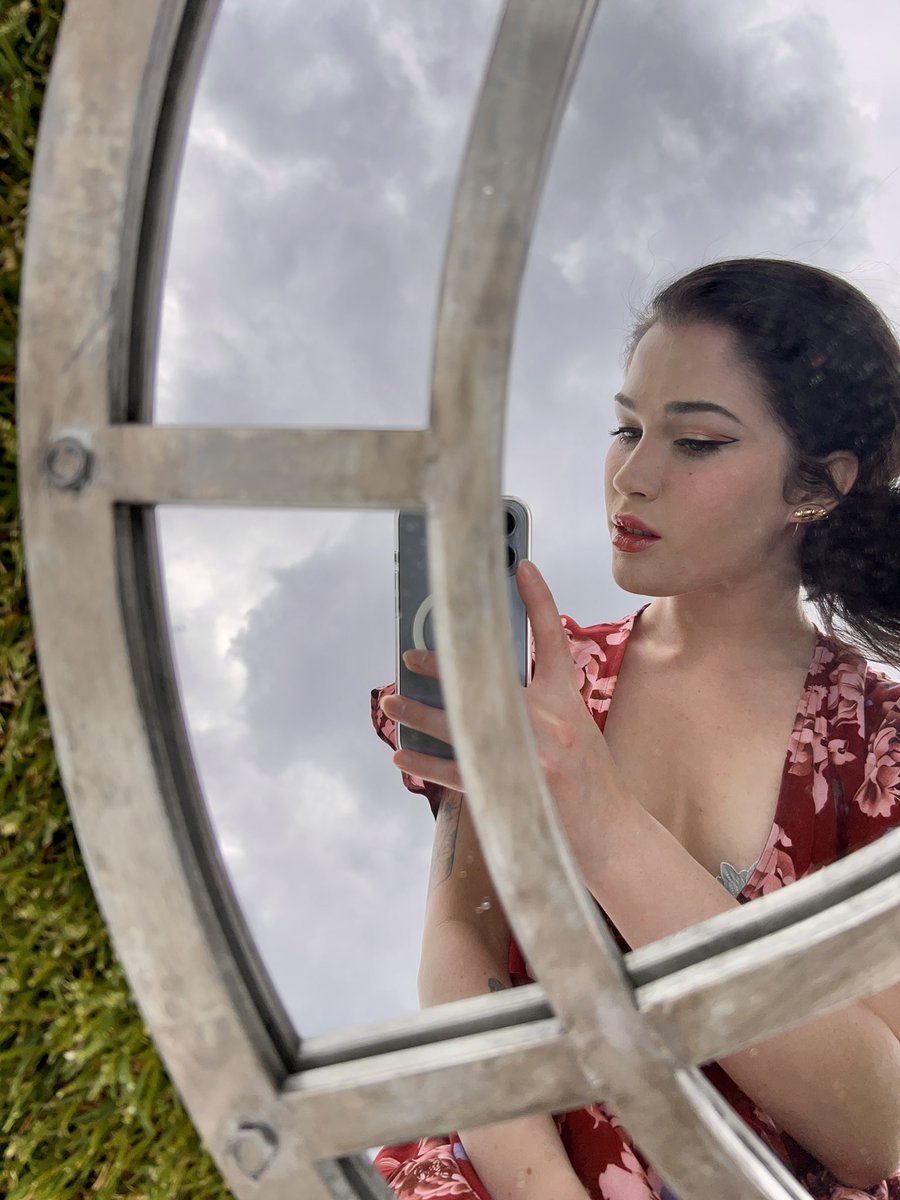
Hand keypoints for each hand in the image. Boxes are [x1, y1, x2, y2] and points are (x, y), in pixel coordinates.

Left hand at [379, 559, 634, 864]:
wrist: (612, 835)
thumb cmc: (591, 780)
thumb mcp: (577, 728)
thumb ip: (543, 703)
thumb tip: (490, 680)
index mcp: (568, 700)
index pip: (553, 638)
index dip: (538, 599)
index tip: (522, 566)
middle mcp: (548, 720)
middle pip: (487, 678)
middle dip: (443, 664)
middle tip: (410, 655)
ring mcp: (528, 755)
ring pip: (459, 724)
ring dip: (417, 713)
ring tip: (389, 701)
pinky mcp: (510, 790)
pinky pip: (455, 771)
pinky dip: (424, 762)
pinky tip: (401, 755)